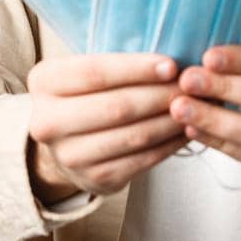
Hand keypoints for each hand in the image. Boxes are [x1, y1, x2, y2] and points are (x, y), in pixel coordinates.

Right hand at [26, 52, 188, 203]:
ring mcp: (69, 156)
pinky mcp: (93, 179)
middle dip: (160, 95)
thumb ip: (116, 61)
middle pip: (116, 106)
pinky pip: (141, 160)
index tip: (172, 65)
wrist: (64, 143)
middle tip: (191, 87)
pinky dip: (169, 145)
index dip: (137, 69)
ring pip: (133, 136)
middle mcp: (48, 121)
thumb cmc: (85, 94)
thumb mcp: (83, 69)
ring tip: (195, 106)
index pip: (95, 72)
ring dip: (170, 121)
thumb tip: (171, 60)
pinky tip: (186, 130)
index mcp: (44, 82)